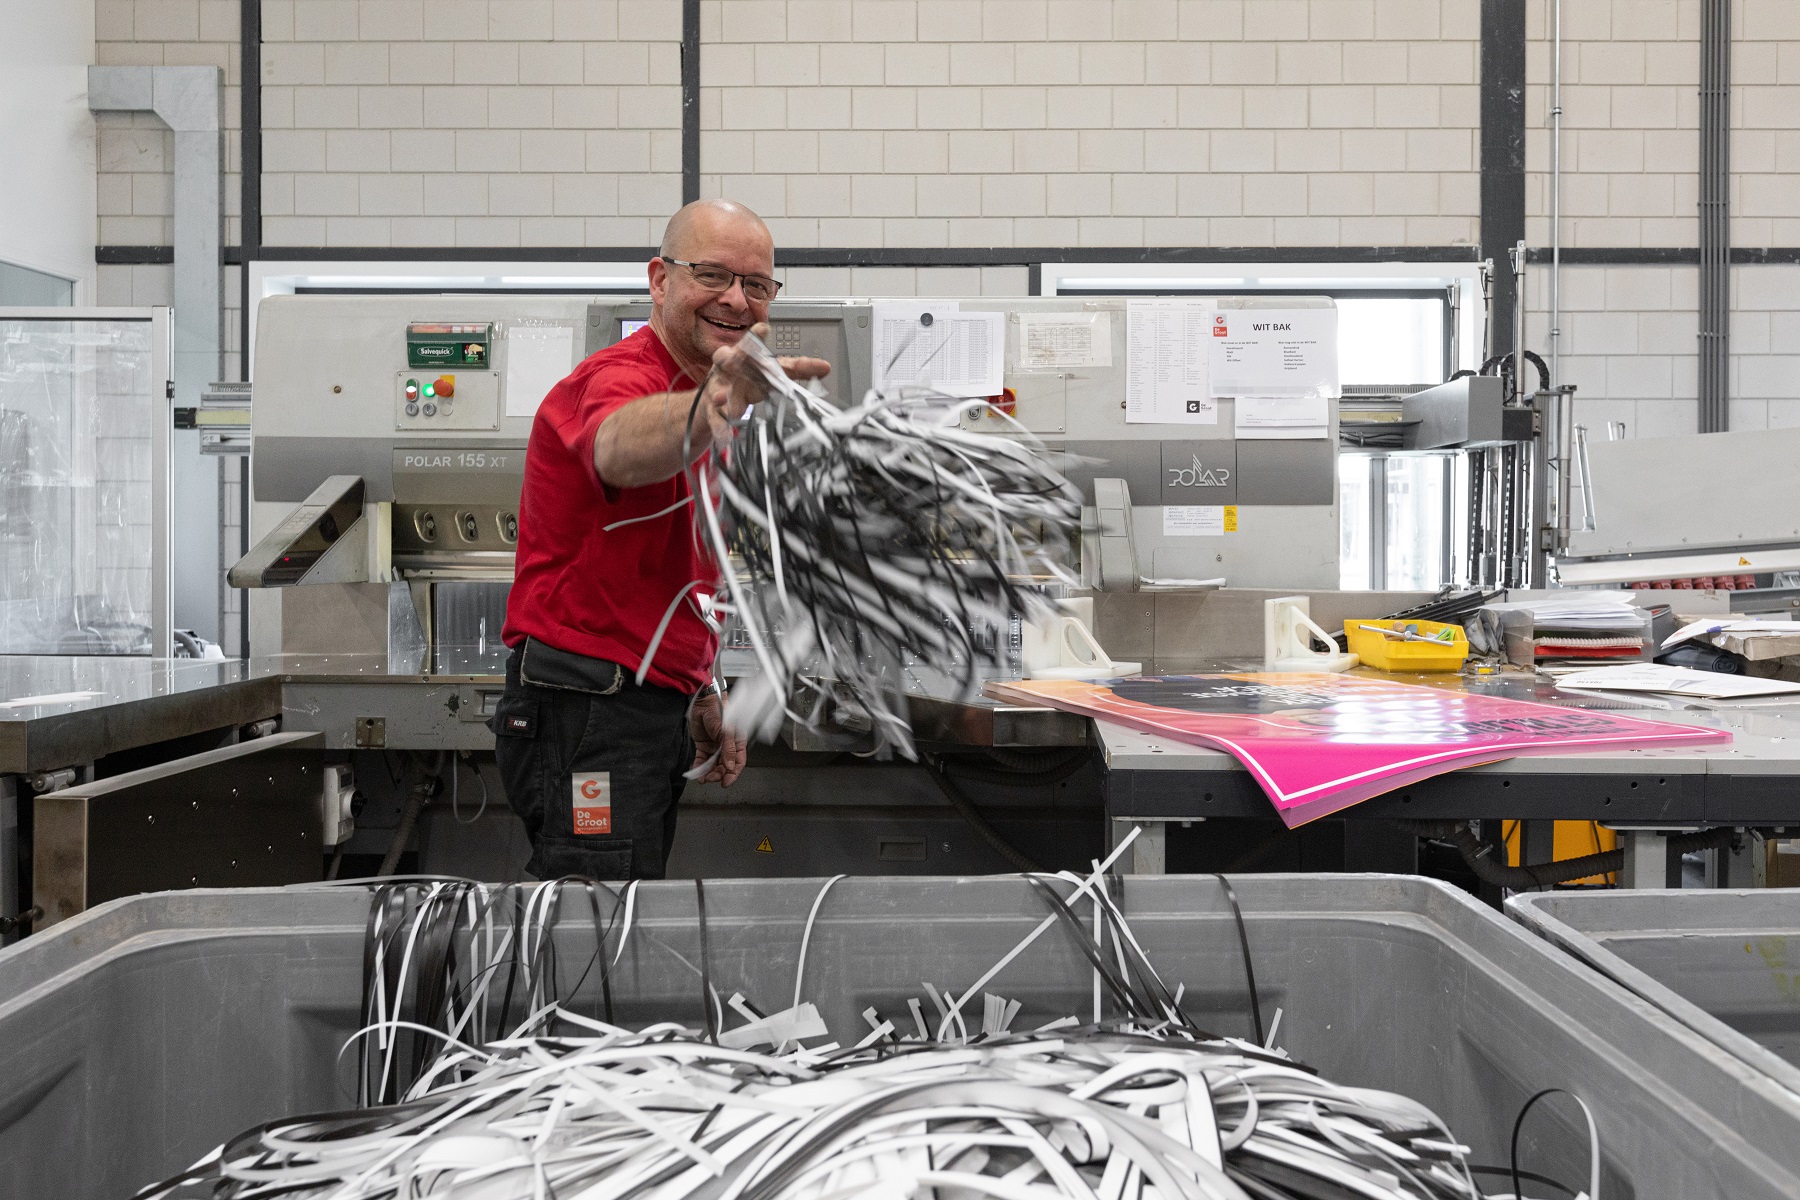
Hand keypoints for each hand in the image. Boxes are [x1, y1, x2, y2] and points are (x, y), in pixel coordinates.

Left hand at [688, 691, 746, 786]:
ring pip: (713, 765)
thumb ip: (728, 749)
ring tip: (702, 778)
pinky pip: (702, 760)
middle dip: (719, 774)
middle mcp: (726, 747)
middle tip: (711, 778)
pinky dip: (699, 767)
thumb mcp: (726, 730)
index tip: (726, 782)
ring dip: (708, 773)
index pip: (738, 762)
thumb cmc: (718, 711)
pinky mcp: (703, 746)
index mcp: (736, 742)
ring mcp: (714, 747)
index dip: (733, 774)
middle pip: (725, 766)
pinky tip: (696, 773)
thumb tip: (730, 766)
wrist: (701, 702)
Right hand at [700, 322, 830, 443]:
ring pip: (716, 388)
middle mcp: (729, 367)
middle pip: (726, 358)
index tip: (762, 328)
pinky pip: (714, 418)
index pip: (753, 344)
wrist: (718, 399)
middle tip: (731, 357)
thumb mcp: (771, 373)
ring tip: (722, 398)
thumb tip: (826, 367)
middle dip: (728, 356)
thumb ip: (796, 369)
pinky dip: (719, 427)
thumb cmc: (748, 380)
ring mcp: (717, 387)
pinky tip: (724, 435)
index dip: (757, 336)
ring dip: (719, 393)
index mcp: (745, 355)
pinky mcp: (711, 408)